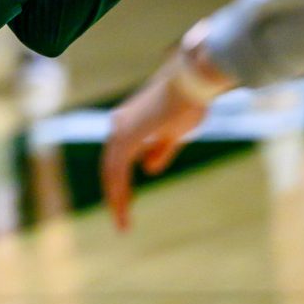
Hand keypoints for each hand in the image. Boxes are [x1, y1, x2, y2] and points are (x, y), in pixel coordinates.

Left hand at [101, 60, 209, 231]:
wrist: (193, 79)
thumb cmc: (190, 100)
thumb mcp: (174, 132)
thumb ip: (159, 150)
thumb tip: (147, 169)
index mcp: (128, 121)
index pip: (118, 157)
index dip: (120, 180)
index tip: (126, 202)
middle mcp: (119, 124)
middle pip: (110, 166)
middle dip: (114, 194)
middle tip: (121, 219)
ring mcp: (120, 129)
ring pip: (111, 172)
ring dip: (116, 199)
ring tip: (122, 223)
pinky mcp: (127, 136)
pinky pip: (117, 172)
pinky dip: (119, 192)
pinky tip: (123, 209)